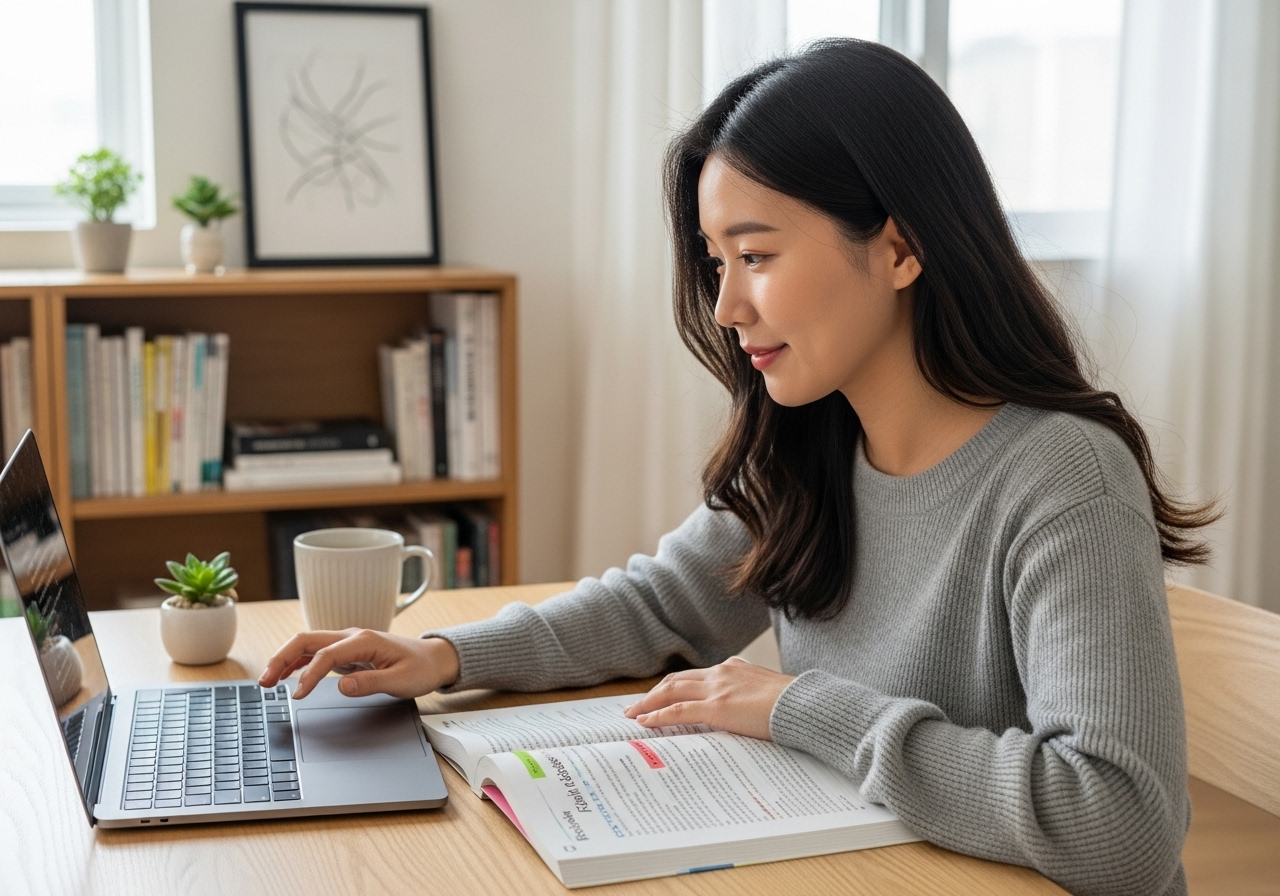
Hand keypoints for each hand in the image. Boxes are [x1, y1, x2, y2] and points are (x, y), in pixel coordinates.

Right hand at [258, 630, 460, 699]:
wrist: (433, 659)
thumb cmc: (420, 668)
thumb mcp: (401, 681)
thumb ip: (371, 683)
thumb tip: (342, 686)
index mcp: (364, 641)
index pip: (326, 655)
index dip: (309, 675)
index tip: (298, 695)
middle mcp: (352, 637)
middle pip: (307, 641)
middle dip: (282, 658)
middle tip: (264, 682)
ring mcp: (348, 643)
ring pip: (308, 645)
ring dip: (285, 659)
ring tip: (266, 681)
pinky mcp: (347, 652)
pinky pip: (316, 654)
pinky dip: (297, 662)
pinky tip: (285, 675)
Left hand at [623, 657, 794, 740]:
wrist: (806, 704)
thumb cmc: (794, 704)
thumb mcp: (767, 694)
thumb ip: (750, 698)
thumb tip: (744, 713)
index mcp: (733, 669)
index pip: (695, 677)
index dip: (674, 687)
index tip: (661, 696)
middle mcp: (721, 673)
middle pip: (676, 680)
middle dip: (654, 693)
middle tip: (635, 706)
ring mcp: (717, 688)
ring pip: (671, 691)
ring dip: (648, 703)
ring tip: (633, 715)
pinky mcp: (717, 707)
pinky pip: (678, 710)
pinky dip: (658, 715)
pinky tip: (645, 722)